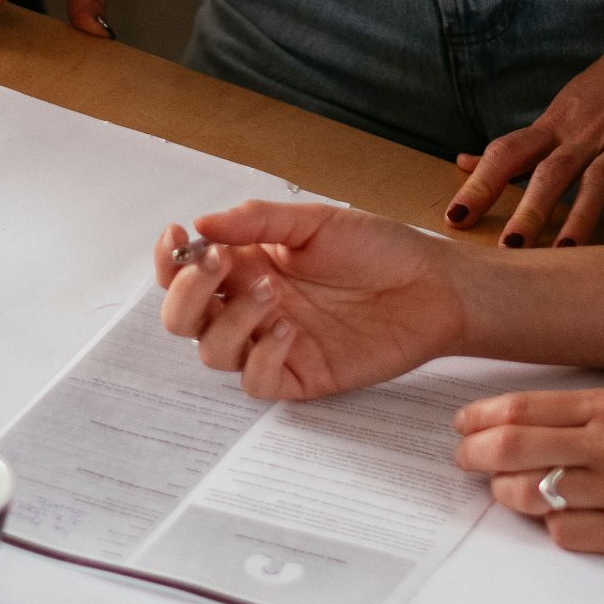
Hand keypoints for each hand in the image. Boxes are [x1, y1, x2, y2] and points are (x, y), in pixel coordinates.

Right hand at [154, 202, 470, 401]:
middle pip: (184, 319)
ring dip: (232, 319)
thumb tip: (202, 225)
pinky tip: (288, 329)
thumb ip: (258, 221)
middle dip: (188, 293)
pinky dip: (261, 356)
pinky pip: (257, 382)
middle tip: (221, 263)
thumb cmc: (380, 248)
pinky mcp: (302, 376)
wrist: (434, 284)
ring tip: (272, 292)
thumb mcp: (315, 222)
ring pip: (214, 352)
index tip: (178, 235)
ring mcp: (274, 344)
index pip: (186, 274)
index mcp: (249, 265)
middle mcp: (252, 307)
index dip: (170, 261)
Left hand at [448, 26, 603, 247]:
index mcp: (558, 121)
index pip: (510, 151)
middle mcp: (588, 132)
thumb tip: (465, 162)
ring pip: (597, 183)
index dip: (482, 183)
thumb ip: (523, 142)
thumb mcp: (566, 105)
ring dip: (578, 220)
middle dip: (528, 211)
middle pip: (551, 172)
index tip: (457, 216)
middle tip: (507, 251)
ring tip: (560, 257)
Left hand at [459, 388, 603, 556]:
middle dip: (475, 455)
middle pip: (511, 448)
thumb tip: (538, 429)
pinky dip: (553, 528)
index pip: (521, 408)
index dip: (480, 418)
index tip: (463, 424)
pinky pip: (565, 535)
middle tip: (464, 460)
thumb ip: (597, 417)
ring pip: (528, 495)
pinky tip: (563, 520)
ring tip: (508, 492)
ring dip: (508, 495)